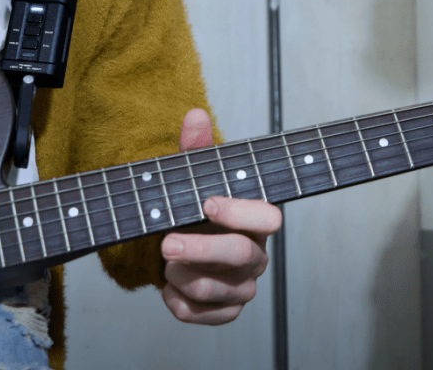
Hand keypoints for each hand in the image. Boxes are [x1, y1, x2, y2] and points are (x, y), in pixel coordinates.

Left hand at [158, 108, 281, 324]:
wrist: (176, 246)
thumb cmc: (193, 210)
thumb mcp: (190, 177)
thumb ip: (194, 150)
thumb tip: (194, 115)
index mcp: (255, 220)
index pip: (268, 219)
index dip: (240, 212)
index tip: (206, 203)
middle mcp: (255, 255)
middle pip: (242, 257)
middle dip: (201, 250)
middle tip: (166, 243)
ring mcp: (242, 286)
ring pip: (222, 291)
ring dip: (186, 277)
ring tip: (164, 262)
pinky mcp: (225, 311)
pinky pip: (207, 316)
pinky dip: (181, 304)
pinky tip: (168, 288)